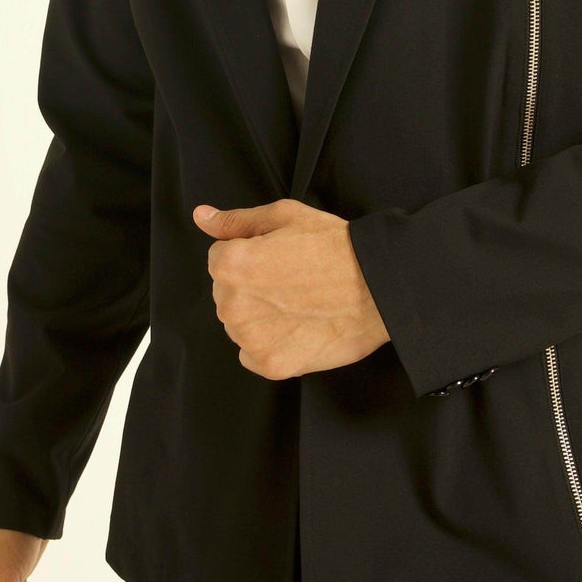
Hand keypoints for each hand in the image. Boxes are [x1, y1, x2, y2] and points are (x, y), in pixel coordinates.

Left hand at [194, 198, 390, 379]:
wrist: (379, 287)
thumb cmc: (335, 247)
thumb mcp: (285, 216)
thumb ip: (237, 221)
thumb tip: (201, 217)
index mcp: (231, 265)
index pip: (219, 259)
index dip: (250, 254)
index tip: (279, 258)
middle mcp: (232, 305)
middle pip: (227, 293)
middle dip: (251, 286)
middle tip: (292, 280)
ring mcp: (250, 339)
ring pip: (240, 324)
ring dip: (259, 316)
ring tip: (299, 304)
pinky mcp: (270, 365)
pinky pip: (252, 354)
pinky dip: (270, 344)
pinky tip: (298, 327)